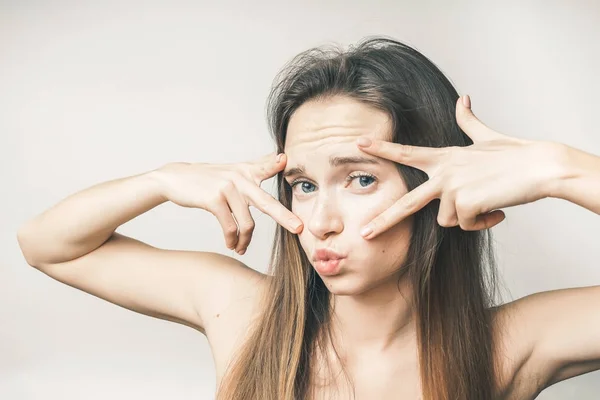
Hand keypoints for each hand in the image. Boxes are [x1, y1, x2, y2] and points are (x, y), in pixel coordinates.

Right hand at [152, 153, 302, 253]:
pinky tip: (231, 245)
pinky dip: (232, 240)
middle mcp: (239, 178)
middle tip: (299, 229)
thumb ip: (259, 166)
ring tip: (241, 249)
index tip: (291, 164)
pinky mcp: (214, 200)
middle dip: (285, 217)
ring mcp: (227, 188)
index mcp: (247, 171)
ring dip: (245, 241)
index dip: (279, 166)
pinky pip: (230, 227)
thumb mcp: (234, 169)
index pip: (268, 168)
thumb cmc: (209, 178)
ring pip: (246, 223)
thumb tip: (282, 156)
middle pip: (267, 202)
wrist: (175, 179)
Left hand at [356, 95, 563, 238]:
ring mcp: (453, 188)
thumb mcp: (486, 136)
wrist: (540, 166)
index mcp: (444, 157)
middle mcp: (443, 172)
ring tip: (487, 202)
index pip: (406, 153)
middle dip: (384, 220)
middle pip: (406, 203)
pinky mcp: (466, 203)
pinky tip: (496, 210)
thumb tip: (463, 97)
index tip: (358, 143)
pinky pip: (467, 225)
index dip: (382, 148)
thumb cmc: (515, 153)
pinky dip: (482, 223)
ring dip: (467, 217)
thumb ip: (468, 120)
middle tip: (365, 233)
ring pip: (447, 220)